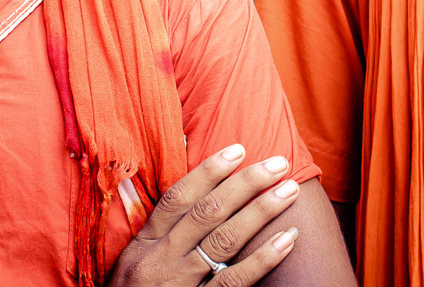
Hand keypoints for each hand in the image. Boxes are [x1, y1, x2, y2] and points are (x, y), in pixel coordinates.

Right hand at [107, 144, 301, 285]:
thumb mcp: (133, 260)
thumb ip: (159, 227)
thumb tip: (186, 182)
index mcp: (145, 243)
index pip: (178, 197)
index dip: (209, 171)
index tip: (238, 149)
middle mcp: (162, 259)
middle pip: (208, 212)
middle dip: (245, 183)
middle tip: (278, 162)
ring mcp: (181, 284)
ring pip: (224, 241)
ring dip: (261, 212)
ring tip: (290, 190)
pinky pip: (234, 280)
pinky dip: (263, 259)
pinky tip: (286, 239)